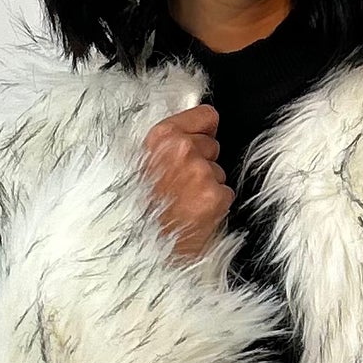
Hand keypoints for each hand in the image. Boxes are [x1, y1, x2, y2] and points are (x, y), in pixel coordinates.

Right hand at [142, 103, 230, 260]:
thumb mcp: (140, 164)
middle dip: (202, 162)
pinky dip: (214, 206)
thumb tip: (191, 132)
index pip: (207, 116)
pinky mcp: (215, 197)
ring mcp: (201, 174)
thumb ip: (166, 144)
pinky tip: (194, 214)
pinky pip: (225, 193)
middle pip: (214, 146)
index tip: (193, 145)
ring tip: (182, 202)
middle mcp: (183, 151)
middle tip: (177, 185)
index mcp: (162, 137)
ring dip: (207, 186)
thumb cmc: (137, 209)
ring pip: (219, 172)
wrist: (141, 246)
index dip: (202, 132)